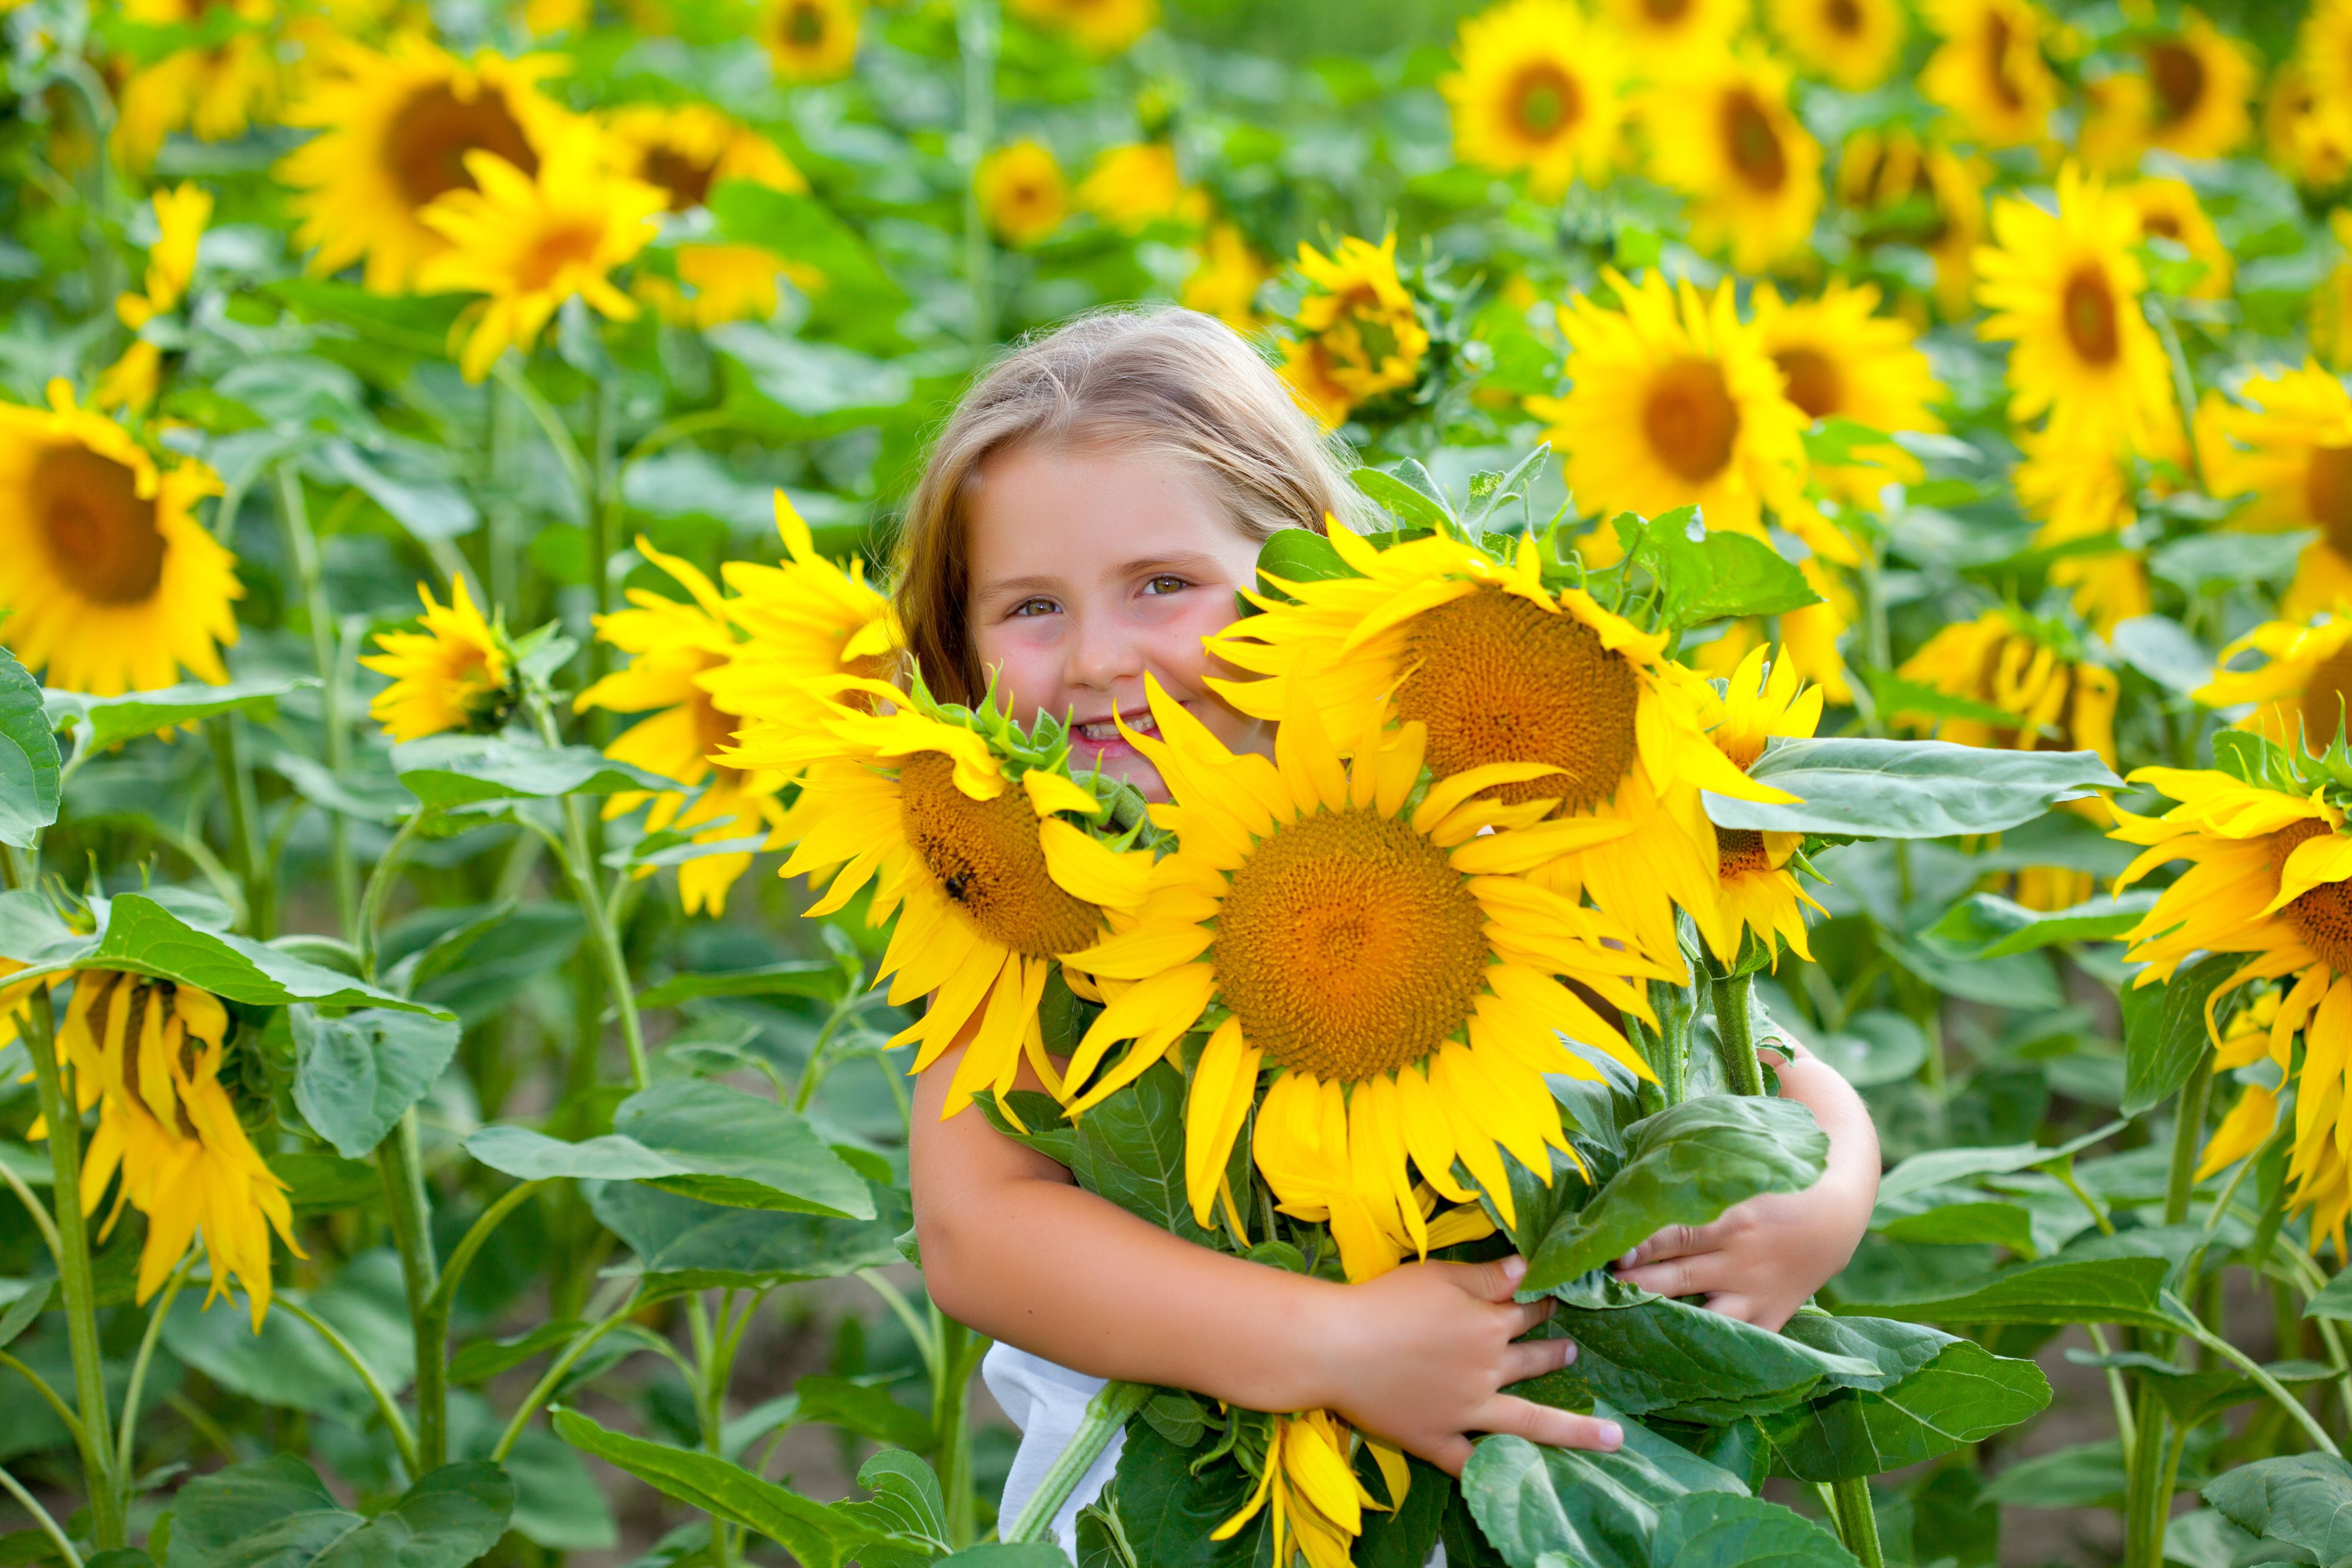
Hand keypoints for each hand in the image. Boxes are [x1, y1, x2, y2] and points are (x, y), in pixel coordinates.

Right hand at [1310, 1254, 1623, 1474]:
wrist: (1336, 1346)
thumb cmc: (1384, 1301)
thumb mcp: (1440, 1275)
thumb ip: (1488, 1276)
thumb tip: (1530, 1270)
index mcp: (1487, 1326)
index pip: (1526, 1310)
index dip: (1543, 1302)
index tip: (1556, 1299)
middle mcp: (1487, 1371)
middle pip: (1531, 1361)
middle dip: (1555, 1354)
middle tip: (1573, 1352)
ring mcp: (1465, 1412)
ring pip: (1526, 1423)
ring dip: (1569, 1427)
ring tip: (1603, 1432)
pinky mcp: (1435, 1439)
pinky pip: (1470, 1462)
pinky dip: (1493, 1470)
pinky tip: (1517, 1478)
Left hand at [1612, 1042, 1880, 1330]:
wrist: (1857, 1181)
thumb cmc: (1799, 1136)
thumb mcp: (1759, 1107)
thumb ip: (1724, 1081)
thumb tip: (1721, 1028)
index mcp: (1731, 1206)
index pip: (1662, 1229)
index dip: (1622, 1241)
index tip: (1589, 1245)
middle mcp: (1739, 1253)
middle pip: (1665, 1273)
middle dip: (1622, 1281)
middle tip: (1578, 1285)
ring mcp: (1756, 1286)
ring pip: (1693, 1312)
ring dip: (1650, 1315)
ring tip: (1609, 1318)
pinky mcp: (1773, 1310)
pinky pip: (1736, 1341)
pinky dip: (1705, 1347)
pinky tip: (1667, 1353)